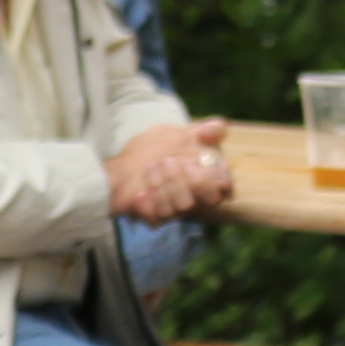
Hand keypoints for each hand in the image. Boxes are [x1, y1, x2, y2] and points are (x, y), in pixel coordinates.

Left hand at [101, 116, 236, 222]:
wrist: (118, 167)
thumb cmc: (148, 151)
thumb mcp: (174, 135)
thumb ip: (199, 131)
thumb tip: (219, 126)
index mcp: (204, 176)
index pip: (225, 186)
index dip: (215, 177)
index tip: (194, 165)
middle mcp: (195, 195)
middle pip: (210, 199)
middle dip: (189, 177)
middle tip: (166, 163)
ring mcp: (177, 209)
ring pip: (185, 205)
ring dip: (165, 185)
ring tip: (149, 171)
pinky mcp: (158, 219)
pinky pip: (161, 216)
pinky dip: (150, 202)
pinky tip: (141, 193)